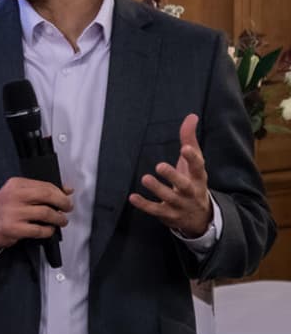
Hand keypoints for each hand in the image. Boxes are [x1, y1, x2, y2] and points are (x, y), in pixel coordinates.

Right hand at [0, 177, 72, 248]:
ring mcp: (14, 212)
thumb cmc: (5, 208)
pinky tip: (49, 229)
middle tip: (67, 208)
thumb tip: (67, 190)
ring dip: (58, 218)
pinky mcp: (14, 228)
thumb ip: (42, 190)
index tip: (66, 197)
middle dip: (62, 202)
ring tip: (61, 220)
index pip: (44, 185)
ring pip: (45, 213)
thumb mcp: (19, 194)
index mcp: (16, 184)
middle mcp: (14, 196)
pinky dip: (48, 230)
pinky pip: (39, 229)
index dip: (60, 192)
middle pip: (47, 195)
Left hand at [129, 114, 211, 236]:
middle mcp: (190, 192)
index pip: (198, 167)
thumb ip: (190, 139)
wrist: (200, 218)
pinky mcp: (168, 215)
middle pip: (184, 185)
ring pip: (168, 197)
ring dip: (157, 188)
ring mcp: (179, 204)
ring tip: (145, 178)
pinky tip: (132, 197)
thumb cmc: (194, 182)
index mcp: (198, 177)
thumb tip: (191, 116)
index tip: (185, 148)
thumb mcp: (194, 162)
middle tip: (160, 166)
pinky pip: (155, 210)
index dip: (192, 158)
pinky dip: (144, 205)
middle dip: (172, 176)